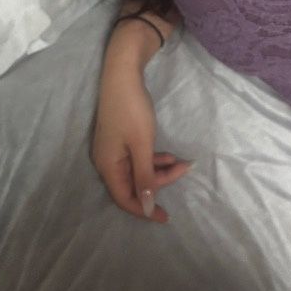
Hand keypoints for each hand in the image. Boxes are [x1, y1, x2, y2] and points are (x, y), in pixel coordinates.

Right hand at [90, 65, 193, 223]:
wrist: (123, 74)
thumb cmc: (132, 110)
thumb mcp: (142, 145)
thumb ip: (145, 177)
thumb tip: (147, 206)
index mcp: (108, 166)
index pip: (125, 199)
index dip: (145, 210)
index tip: (166, 216)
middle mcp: (107, 162)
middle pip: (133, 185)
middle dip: (159, 183)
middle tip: (183, 170)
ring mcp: (113, 149)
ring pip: (138, 170)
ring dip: (160, 170)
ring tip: (181, 162)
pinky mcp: (120, 139)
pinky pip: (137, 158)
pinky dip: (153, 159)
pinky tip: (170, 155)